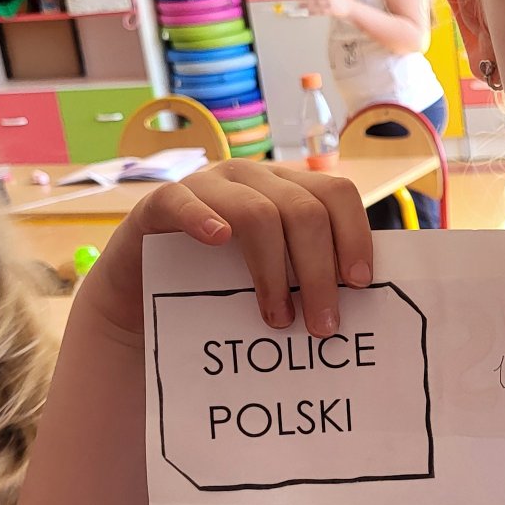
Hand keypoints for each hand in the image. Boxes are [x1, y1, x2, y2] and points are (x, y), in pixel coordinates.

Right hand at [82, 161, 372, 338]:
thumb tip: (360, 305)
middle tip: (323, 325)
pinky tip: (219, 241)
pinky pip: (183, 200)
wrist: (143, 294)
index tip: (360, 283)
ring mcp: (207, 185)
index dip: (354, 235)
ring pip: (257, 213)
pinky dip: (203, 219)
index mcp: (287, 189)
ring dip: (274, 272)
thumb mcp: (272, 276)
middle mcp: (252, 179)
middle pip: (304, 210)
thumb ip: (307, 276)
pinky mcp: (161, 202)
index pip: (336, 194)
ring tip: (278, 318)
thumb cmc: (217, 287)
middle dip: (319, 271)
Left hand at [303, 0, 348, 17]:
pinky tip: (307, 13)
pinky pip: (319, 11)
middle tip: (297, 1)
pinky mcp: (332, 10)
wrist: (352, 8)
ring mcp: (331, 2)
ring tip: (300, 7)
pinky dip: (312, 12)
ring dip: (306, 6)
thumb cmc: (340, 1)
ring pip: (315, 3)